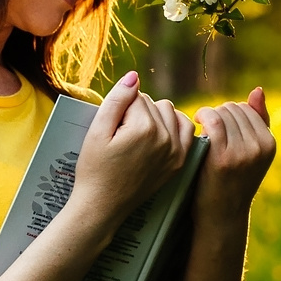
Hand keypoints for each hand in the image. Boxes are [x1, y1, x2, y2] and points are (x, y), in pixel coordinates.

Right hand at [72, 72, 194, 223]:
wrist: (102, 205)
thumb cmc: (94, 169)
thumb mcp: (97, 131)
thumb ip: (116, 99)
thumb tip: (134, 75)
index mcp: (144, 128)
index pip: (136, 96)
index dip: (119, 108)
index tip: (111, 128)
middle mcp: (165, 138)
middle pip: (153, 102)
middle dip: (136, 111)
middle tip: (121, 135)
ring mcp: (176, 151)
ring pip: (170, 112)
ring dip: (155, 116)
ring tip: (137, 135)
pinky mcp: (179, 162)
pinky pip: (186, 130)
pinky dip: (174, 126)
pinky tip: (158, 134)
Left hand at [193, 86, 275, 228]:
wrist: (222, 214)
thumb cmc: (233, 180)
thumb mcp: (252, 152)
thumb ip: (258, 121)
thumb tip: (258, 89)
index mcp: (270, 143)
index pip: (247, 108)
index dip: (230, 115)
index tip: (220, 127)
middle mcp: (260, 147)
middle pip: (234, 109)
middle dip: (219, 115)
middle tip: (210, 132)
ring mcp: (243, 152)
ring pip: (222, 113)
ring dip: (209, 117)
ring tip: (204, 131)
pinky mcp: (223, 157)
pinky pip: (212, 120)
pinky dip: (202, 116)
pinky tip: (197, 123)